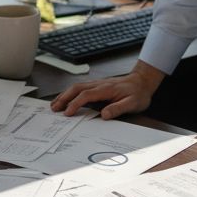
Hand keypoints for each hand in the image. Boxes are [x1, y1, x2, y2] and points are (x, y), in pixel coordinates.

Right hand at [49, 61, 165, 119]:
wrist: (142, 82)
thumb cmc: (138, 94)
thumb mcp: (133, 104)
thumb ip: (118, 108)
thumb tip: (104, 114)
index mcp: (106, 89)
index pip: (86, 95)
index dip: (75, 104)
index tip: (68, 113)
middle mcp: (99, 84)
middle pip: (77, 88)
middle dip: (64, 98)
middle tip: (54, 108)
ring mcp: (97, 84)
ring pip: (77, 87)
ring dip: (65, 95)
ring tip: (55, 105)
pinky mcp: (97, 86)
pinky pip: (81, 88)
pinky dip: (70, 93)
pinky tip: (66, 99)